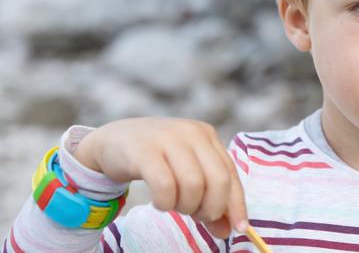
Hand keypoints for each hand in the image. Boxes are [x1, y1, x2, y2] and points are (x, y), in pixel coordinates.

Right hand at [74, 117, 246, 237]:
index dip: (237, 204)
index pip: (230, 173)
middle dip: (211, 208)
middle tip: (196, 216)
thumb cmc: (157, 159)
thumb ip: (208, 197)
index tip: (239, 229)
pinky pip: (165, 185)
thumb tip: (227, 230)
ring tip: (174, 205)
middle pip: (218, 180)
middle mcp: (191, 133)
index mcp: (207, 135)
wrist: (114, 141)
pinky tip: (160, 202)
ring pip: (193, 185)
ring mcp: (168, 139)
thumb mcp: (186, 173)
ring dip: (186, 206)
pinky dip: (165, 202)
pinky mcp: (144, 151)